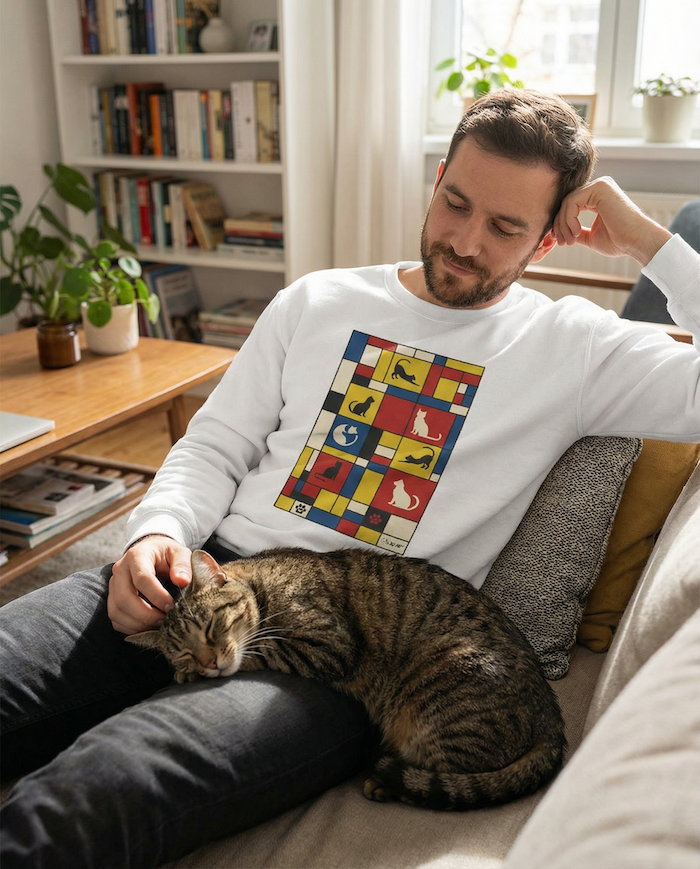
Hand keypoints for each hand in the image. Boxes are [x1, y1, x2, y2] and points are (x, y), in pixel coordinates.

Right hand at [108, 535, 191, 634]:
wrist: (152, 551)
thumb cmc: (166, 554)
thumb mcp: (179, 553)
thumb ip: (182, 565)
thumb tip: (182, 581)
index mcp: (136, 556)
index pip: (142, 578)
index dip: (157, 596)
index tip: (171, 606)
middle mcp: (120, 570)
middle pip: (124, 598)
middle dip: (145, 614)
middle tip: (164, 619)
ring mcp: (113, 585)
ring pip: (116, 611)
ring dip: (137, 624)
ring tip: (157, 624)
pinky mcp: (112, 598)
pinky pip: (115, 618)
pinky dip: (130, 627)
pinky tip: (147, 627)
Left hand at [552, 177, 671, 265]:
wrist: (637, 242)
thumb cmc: (619, 241)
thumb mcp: (591, 236)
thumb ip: (576, 231)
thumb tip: (559, 232)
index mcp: (597, 196)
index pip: (570, 205)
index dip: (561, 224)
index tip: (561, 242)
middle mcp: (599, 187)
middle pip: (566, 202)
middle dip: (560, 225)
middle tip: (562, 243)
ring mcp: (600, 185)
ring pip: (567, 202)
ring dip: (563, 225)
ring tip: (570, 241)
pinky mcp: (600, 188)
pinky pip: (572, 202)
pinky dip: (569, 219)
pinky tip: (576, 232)